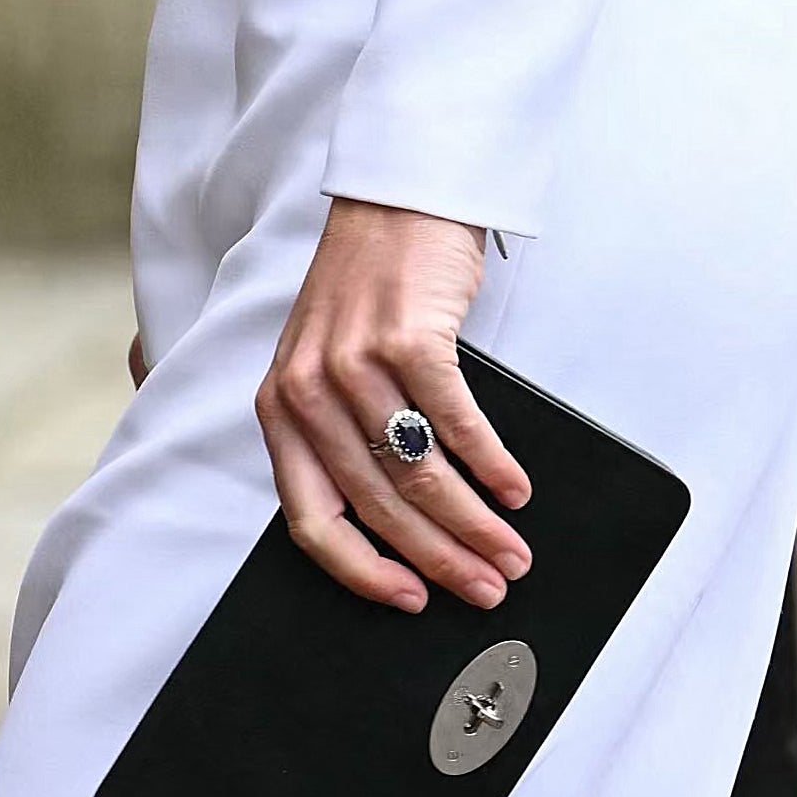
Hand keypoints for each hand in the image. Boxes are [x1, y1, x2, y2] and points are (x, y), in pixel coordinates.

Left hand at [257, 201, 534, 615]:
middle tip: (486, 587)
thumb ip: (343, 434)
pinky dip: (491, 465)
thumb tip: (404, 524)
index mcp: (280, 408)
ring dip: (475, 524)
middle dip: (440, 559)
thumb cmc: (369, 286)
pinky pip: (455, 425)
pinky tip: (515, 489)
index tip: (409, 599)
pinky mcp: (406, 337)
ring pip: (419, 475)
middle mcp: (306, 391)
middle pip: (378, 506)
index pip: (311, 519)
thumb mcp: (329, 363)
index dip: (363, 572)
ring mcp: (353, 363)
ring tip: (511, 551)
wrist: (395, 197)